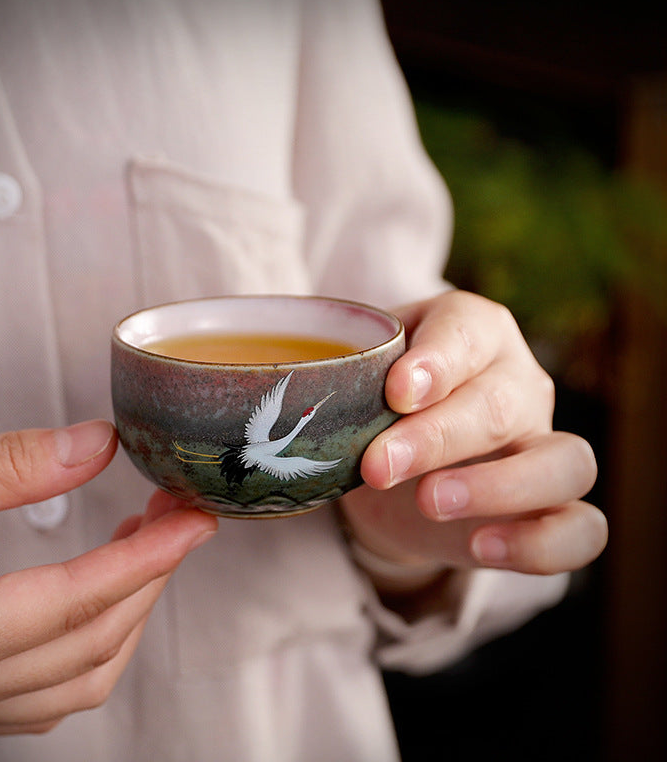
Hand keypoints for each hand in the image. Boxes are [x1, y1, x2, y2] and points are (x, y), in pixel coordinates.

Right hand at [0, 421, 216, 734]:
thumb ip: (10, 464)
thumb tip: (99, 445)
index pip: (85, 600)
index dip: (153, 556)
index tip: (196, 521)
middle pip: (92, 644)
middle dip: (149, 580)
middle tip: (176, 520)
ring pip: (73, 684)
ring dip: (124, 619)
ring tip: (143, 553)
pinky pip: (38, 701)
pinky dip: (86, 654)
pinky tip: (93, 608)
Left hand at [341, 291, 606, 581]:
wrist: (395, 471)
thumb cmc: (375, 406)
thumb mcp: (356, 378)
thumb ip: (340, 372)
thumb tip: (293, 387)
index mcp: (474, 333)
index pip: (469, 332)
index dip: (438, 361)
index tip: (396, 391)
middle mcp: (520, 384)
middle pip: (502, 404)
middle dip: (437, 437)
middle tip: (378, 466)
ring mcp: (546, 446)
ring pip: (565, 462)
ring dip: (498, 486)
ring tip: (430, 502)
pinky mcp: (552, 508)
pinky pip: (583, 529)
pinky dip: (541, 543)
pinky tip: (481, 546)